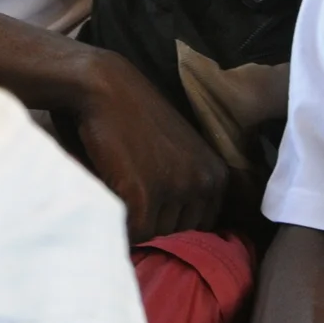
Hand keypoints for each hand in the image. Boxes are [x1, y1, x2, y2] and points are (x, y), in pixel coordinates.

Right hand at [67, 50, 227, 240]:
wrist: (107, 88)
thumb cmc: (137, 117)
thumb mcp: (182, 150)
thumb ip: (189, 182)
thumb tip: (178, 224)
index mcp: (216, 175)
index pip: (202, 225)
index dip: (173, 217)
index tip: (153, 202)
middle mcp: (203, 183)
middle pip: (178, 231)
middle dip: (155, 220)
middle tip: (132, 192)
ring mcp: (175, 189)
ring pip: (155, 234)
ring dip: (136, 222)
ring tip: (122, 190)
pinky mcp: (144, 195)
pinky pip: (134, 233)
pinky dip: (121, 224)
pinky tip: (112, 196)